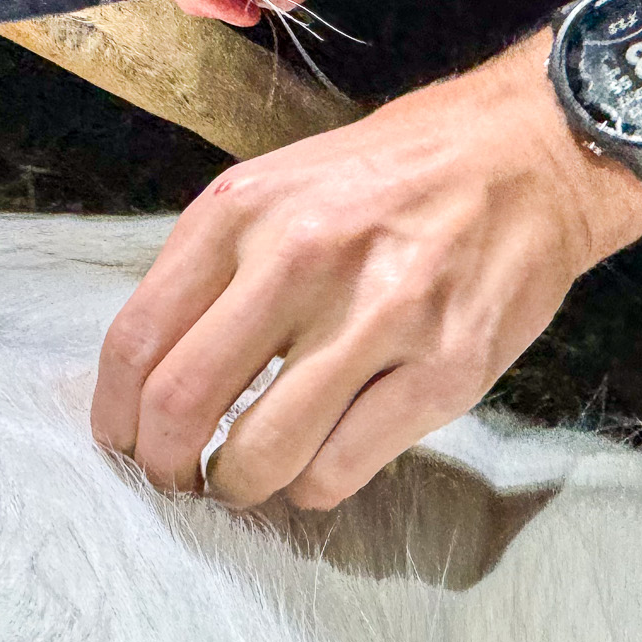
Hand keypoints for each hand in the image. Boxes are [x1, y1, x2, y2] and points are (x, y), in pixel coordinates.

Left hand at [91, 38, 641, 507]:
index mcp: (243, 210)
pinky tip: (317, 467)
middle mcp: (301, 258)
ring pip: (261, 452)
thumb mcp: (281, 185)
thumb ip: (216, 266)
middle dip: (164, 465)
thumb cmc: (392, 176)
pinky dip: (314, 487)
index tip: (121, 441)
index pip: (138, 337)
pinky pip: (341, 468)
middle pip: (183, 402)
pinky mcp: (444, 369)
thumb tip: (152, 370)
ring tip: (247, 478)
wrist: (527, 154)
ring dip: (239, 485)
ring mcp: (377, 317)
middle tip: (175, 479)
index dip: (114, 413)